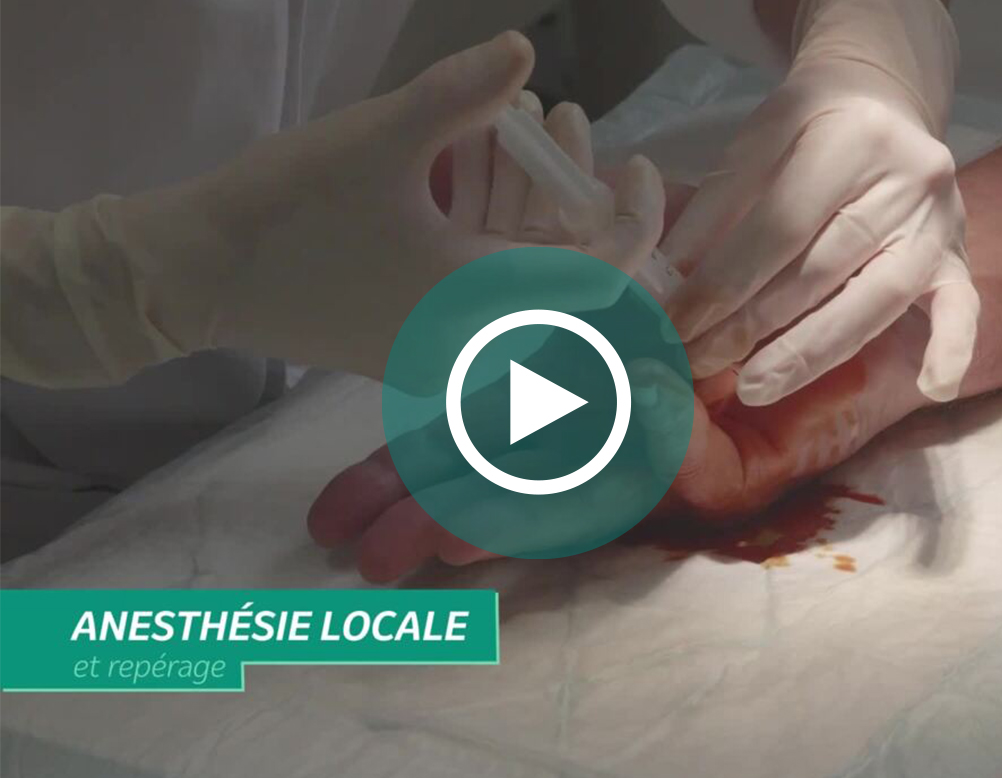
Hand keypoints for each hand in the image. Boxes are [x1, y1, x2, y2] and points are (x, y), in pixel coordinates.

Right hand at [22, 33, 662, 388]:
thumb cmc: (289, 212)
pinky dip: (481, 220)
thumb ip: (459, 94)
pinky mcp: (411, 329)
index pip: (599, 281)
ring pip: (511, 266)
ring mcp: (441, 339)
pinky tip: (468, 156)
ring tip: (508, 117)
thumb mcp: (378, 140)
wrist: (197, 278)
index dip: (634, 223)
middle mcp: (473, 338)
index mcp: (484, 307)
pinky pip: (472, 275)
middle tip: (554, 115)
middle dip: (565, 186)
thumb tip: (523, 44)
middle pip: (557, 268)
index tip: (634, 162)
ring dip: (520, 195)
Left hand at [661, 0, 978, 405]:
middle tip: (696, 362)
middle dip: (749, 325)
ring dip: (809, 353)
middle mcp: (907, 177)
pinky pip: (964, 306)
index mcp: (850, 138)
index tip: (672, 323)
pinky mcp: (958, 254)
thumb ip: (715, 208)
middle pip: (820, 270)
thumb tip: (668, 281)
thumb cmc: (807, 128)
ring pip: (874, 300)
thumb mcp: (754, 145)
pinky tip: (930, 388)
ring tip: (752, 388)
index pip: (776, 227)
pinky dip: (953, 348)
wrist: (882, 100)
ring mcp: (940, 220)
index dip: (719, 282)